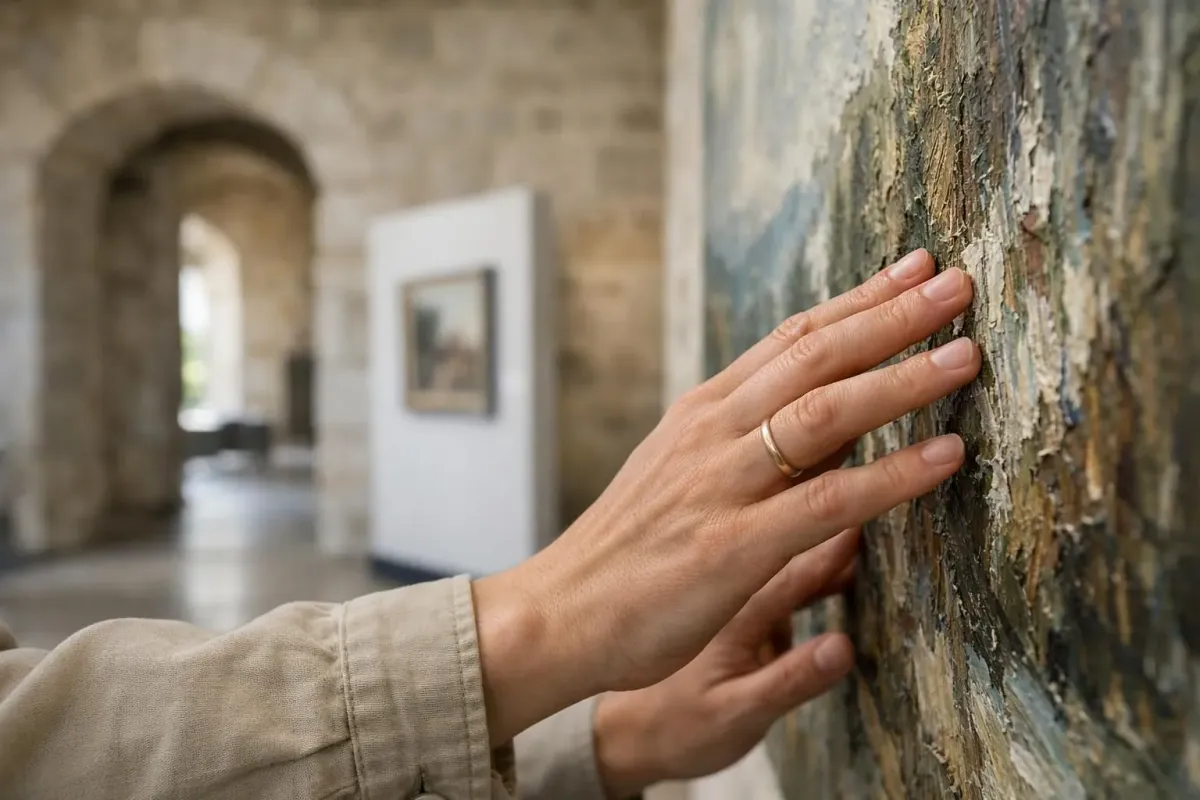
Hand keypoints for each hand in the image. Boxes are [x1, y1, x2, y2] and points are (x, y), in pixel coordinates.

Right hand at [474, 250, 978, 743]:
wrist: (558, 614)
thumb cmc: (625, 550)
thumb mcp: (679, 473)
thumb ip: (739, 439)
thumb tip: (807, 413)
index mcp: (703, 413)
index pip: (791, 339)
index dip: (858, 302)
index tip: (914, 271)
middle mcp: (713, 433)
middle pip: (813, 357)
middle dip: (890, 316)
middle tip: (957, 285)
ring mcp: (720, 485)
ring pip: (824, 414)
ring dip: (900, 379)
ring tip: (966, 354)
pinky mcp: (730, 547)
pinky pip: (826, 502)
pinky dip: (892, 475)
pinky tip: (945, 456)